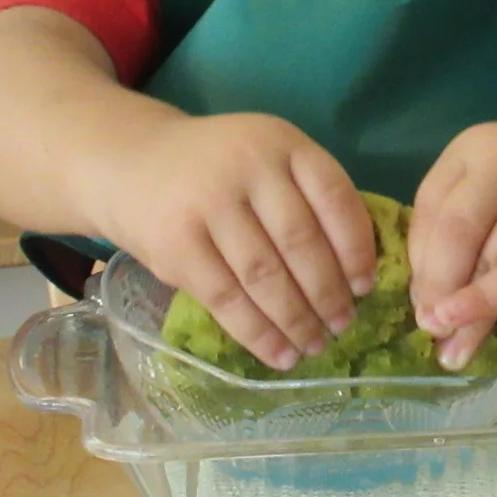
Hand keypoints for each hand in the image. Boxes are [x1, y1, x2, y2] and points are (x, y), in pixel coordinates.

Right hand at [89, 113, 377, 370]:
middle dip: (329, 293)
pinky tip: (279, 353)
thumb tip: (357, 272)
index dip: (357, 248)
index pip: (335, 197)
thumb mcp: (266, 159)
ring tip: (315, 345)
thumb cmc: (217, 170)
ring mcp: (207, 205)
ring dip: (297, 319)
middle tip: (344, 325)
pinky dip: (258, 333)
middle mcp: (247, 167)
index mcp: (281, 142)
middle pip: (301, 242)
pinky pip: (227, 299)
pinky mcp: (176, 246)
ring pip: (266, 276)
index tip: (366, 286)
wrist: (130, 163)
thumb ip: (306, 196)